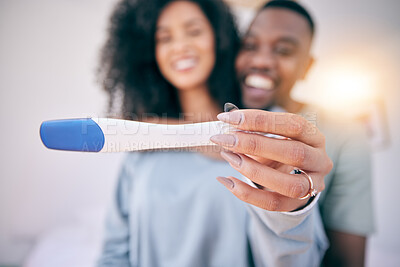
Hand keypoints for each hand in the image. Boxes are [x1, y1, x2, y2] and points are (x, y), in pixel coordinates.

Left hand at [210, 109, 332, 211]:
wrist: (292, 176)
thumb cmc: (278, 149)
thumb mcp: (271, 135)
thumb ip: (253, 128)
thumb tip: (227, 122)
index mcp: (314, 136)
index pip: (292, 124)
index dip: (260, 120)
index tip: (228, 118)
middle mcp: (319, 160)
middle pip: (293, 153)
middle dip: (255, 145)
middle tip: (226, 139)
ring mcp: (313, 185)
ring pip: (289, 184)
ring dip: (253, 171)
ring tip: (229, 158)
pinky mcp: (297, 204)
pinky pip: (273, 203)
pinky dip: (246, 193)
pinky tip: (227, 181)